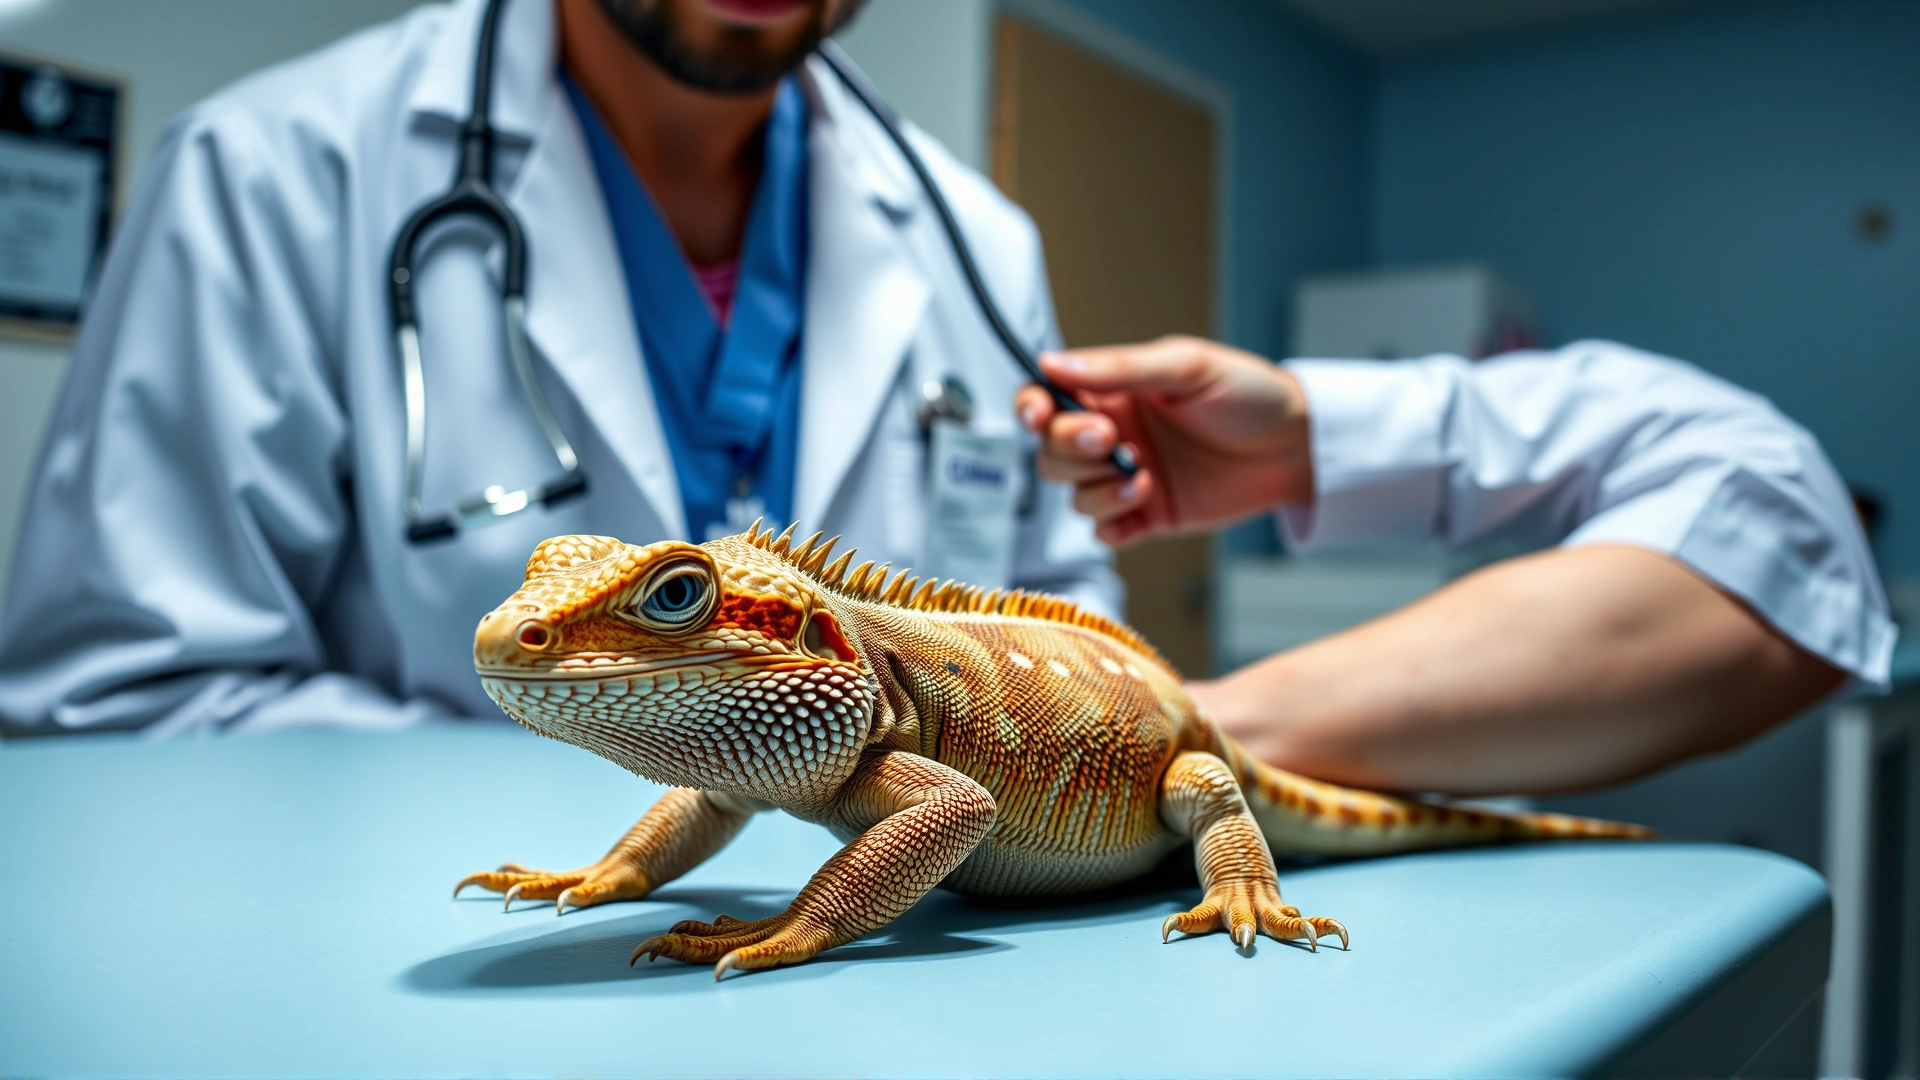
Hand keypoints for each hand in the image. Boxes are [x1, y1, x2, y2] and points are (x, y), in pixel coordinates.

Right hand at [1014, 336, 1312, 545]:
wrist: (1295, 446)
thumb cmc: (1248, 395)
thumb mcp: (1186, 367)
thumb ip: (1120, 368)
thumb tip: (1056, 363)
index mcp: (1113, 391)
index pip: (1047, 398)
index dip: (1031, 408)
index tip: (1038, 414)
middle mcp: (1113, 435)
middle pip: (1051, 451)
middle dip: (1072, 449)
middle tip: (1113, 441)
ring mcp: (1127, 477)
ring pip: (1074, 494)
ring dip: (1099, 490)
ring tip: (1143, 479)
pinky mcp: (1148, 516)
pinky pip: (1104, 531)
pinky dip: (1111, 524)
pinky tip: (1141, 506)